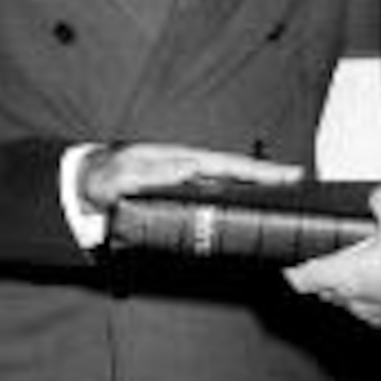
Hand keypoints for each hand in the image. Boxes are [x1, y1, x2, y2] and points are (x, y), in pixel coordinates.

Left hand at [78, 143, 301, 211]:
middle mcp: (187, 172)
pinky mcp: (176, 204)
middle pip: (236, 176)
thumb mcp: (127, 174)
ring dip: (253, 195)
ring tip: (282, 203)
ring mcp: (184, 187)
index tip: (289, 175)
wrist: (80, 189)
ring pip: (227, 191)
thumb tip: (193, 168)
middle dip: (268, 181)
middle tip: (300, 186)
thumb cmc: (102, 178)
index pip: (229, 165)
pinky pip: (210, 207)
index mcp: (180, 160)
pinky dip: (230, 210)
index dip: (260, 171)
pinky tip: (243, 220)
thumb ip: (157, 173)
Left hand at [284, 186, 380, 333]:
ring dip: (358, 290)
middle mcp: (352, 299)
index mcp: (341, 274)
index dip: (294, 271)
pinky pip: (380, 314)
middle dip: (330, 278)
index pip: (302, 278)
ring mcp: (373, 316)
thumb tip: (380, 196)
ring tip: (374, 272)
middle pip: (327, 291)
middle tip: (341, 262)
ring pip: (353, 304)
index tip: (292, 268)